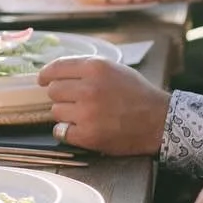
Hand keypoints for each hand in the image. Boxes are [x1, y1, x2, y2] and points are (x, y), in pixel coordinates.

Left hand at [38, 56, 168, 154]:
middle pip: (53, 91)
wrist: (160, 121)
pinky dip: (67, 132)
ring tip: (86, 116)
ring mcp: (87, 113)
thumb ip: (87, 68)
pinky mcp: (88, 135)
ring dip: (66, 114)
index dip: (46, 74)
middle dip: (62, 96)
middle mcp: (89, 88)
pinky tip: (81, 129)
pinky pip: (60, 132)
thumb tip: (56, 72)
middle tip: (77, 102)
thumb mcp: (115, 69)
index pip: (57, 68)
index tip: (42, 80)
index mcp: (96, 68)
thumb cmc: (138, 94)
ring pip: (56, 111)